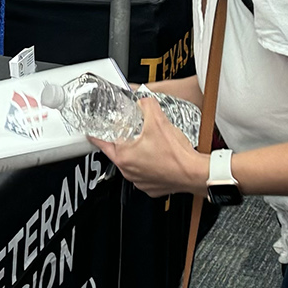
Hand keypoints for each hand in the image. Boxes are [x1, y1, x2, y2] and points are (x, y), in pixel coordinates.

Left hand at [89, 96, 207, 198]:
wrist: (195, 173)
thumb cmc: (176, 154)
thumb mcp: (158, 120)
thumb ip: (146, 105)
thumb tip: (143, 100)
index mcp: (123, 157)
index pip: (101, 143)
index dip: (96, 134)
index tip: (92, 132)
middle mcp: (129, 172)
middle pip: (118, 152)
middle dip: (124, 142)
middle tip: (131, 133)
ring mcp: (140, 181)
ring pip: (133, 164)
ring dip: (138, 154)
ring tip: (149, 144)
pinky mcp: (151, 187)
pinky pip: (145, 174)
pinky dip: (149, 166)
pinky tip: (158, 157)